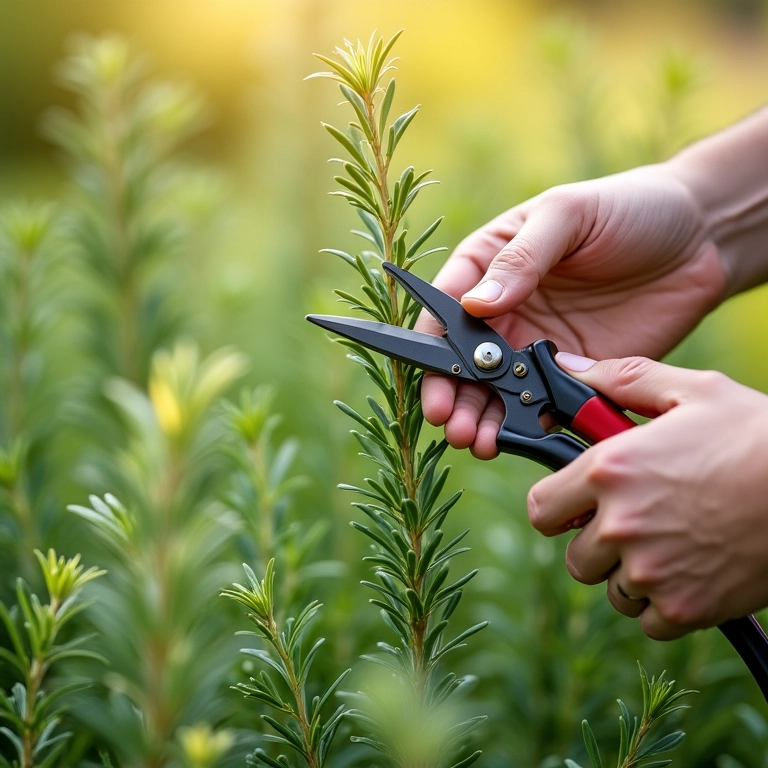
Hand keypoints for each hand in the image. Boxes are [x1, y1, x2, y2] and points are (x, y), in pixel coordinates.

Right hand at [418, 164, 725, 457]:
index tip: (431, 372)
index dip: (431, 343)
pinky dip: (526, 426)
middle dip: (451, 393)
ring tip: (474, 440)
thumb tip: (476, 305)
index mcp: (489, 266)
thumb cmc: (625, 208)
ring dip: (479, 418)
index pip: (446, 308)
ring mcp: (536, 348)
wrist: (699, 238)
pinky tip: (514, 439)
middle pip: (463, 360)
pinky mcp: (573, 374)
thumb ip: (521, 259)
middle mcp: (505, 313)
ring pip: (495, 392)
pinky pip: (542, 405)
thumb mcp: (567, 215)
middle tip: (449, 422)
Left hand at [528, 352, 767, 639]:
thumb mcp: (690, 391)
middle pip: (576, 557)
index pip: (542, 508)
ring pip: (612, 589)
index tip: (576, 505)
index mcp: (609, 470)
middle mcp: (620, 524)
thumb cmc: (756, 435)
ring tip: (671, 542)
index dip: (557, 507)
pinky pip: (649, 619)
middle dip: (597, 543)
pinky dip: (665, 603)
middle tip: (636, 522)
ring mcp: (650, 571)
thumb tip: (569, 370)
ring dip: (632, 573)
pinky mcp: (685, 608)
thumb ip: (621, 380)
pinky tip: (691, 571)